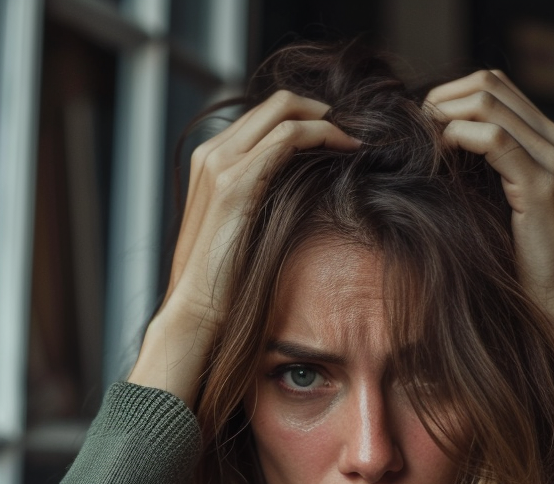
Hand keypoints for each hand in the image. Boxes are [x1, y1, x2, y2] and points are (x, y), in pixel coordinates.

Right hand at [129, 91, 359, 405]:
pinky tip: (348, 149)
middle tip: (355, 131)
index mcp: (210, 161)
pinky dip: (323, 135)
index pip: (263, 116)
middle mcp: (211, 152)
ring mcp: (221, 163)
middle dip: (321, 110)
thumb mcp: (240, 231)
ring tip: (357, 140)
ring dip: (328, 120)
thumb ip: (258, 203)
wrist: (196, 309)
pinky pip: (288, 136)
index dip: (305, 117)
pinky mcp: (237, 181)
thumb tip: (296, 195)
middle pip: (275, 102)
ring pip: (284, 110)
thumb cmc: (222, 282)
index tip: (339, 136)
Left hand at [426, 70, 553, 438]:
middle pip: (489, 82)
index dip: (451, 94)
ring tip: (420, 141)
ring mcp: (551, 159)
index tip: (419, 124)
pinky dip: (457, 137)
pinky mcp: (540, 184)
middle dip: (442, 98)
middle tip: (412, 128)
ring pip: (488, 101)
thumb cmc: (523, 265)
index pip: (494, 86)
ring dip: (444, 113)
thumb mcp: (500, 207)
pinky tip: (437, 156)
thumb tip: (433, 153)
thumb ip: (482, 175)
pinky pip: (493, 138)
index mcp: (546, 141)